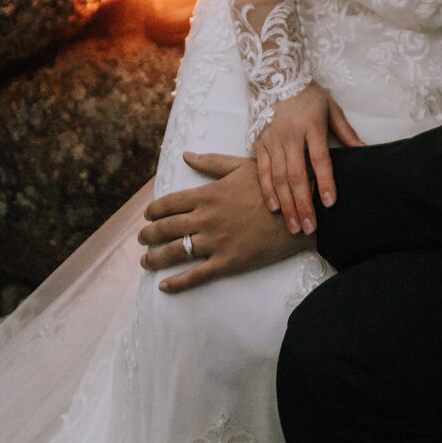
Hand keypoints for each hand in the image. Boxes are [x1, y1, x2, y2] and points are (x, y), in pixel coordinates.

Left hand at [138, 153, 307, 292]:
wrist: (299, 213)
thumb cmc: (272, 187)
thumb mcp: (242, 167)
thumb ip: (211, 162)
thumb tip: (185, 156)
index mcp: (208, 195)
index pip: (169, 203)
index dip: (153, 211)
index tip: (146, 215)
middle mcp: (206, 219)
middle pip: (166, 229)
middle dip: (148, 234)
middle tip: (141, 238)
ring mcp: (215, 242)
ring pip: (175, 253)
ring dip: (155, 258)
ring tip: (146, 260)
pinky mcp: (227, 263)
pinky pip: (195, 276)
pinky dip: (176, 283)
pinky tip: (164, 286)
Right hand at [255, 81, 363, 237]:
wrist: (276, 75)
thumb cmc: (308, 94)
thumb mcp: (331, 108)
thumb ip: (346, 132)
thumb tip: (364, 151)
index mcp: (311, 125)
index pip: (319, 158)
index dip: (324, 181)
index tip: (330, 202)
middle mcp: (290, 134)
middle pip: (296, 175)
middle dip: (303, 204)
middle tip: (309, 228)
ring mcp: (272, 139)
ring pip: (278, 178)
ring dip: (287, 204)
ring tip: (294, 225)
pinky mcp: (259, 142)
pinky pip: (263, 171)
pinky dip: (268, 191)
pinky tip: (275, 207)